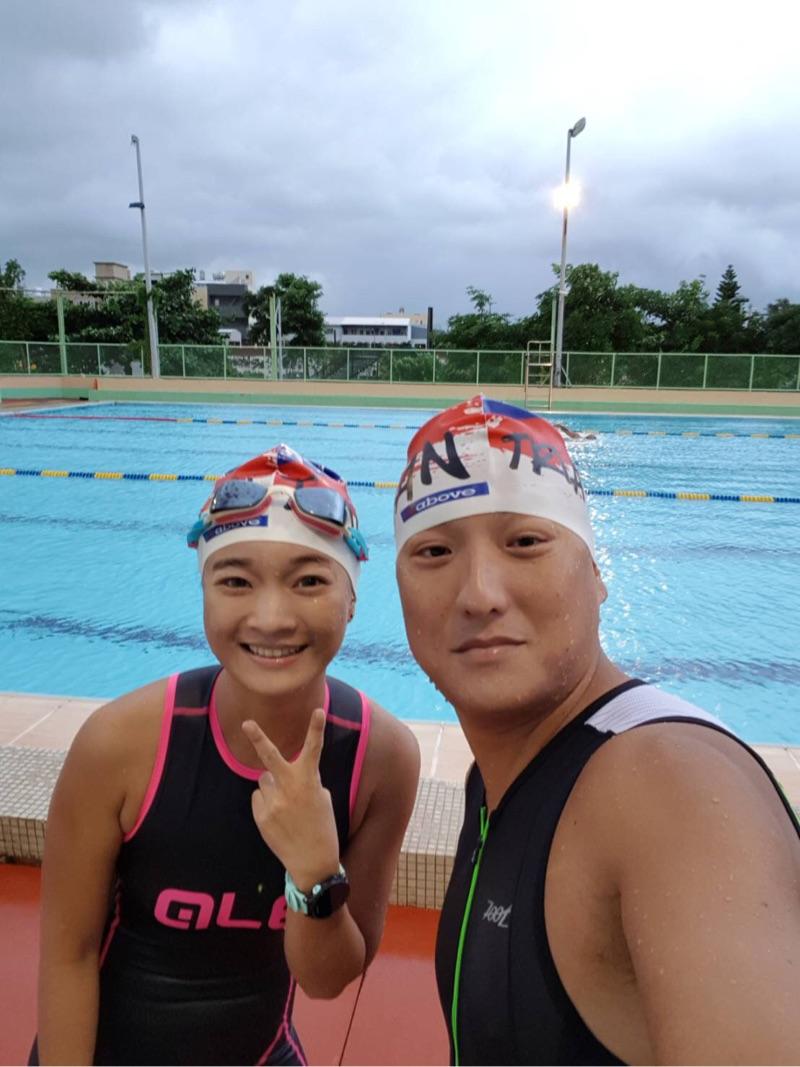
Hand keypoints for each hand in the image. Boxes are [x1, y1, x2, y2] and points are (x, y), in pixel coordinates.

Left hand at [242, 709, 340, 891]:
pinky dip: (266, 803)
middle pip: (270, 756)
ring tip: (285, 807)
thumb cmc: (322, 827)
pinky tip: (278, 818)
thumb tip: (286, 774)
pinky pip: (259, 799)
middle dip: (258, 737)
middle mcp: (288, 788)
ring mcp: (272, 802)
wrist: (313, 861)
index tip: (318, 710)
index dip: (316, 729)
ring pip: (264, 781)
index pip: (314, 749)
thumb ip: (305, 781)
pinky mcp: (261, 816)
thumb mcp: (322, 799)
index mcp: (309, 781)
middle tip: (247, 723)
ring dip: (271, 786)